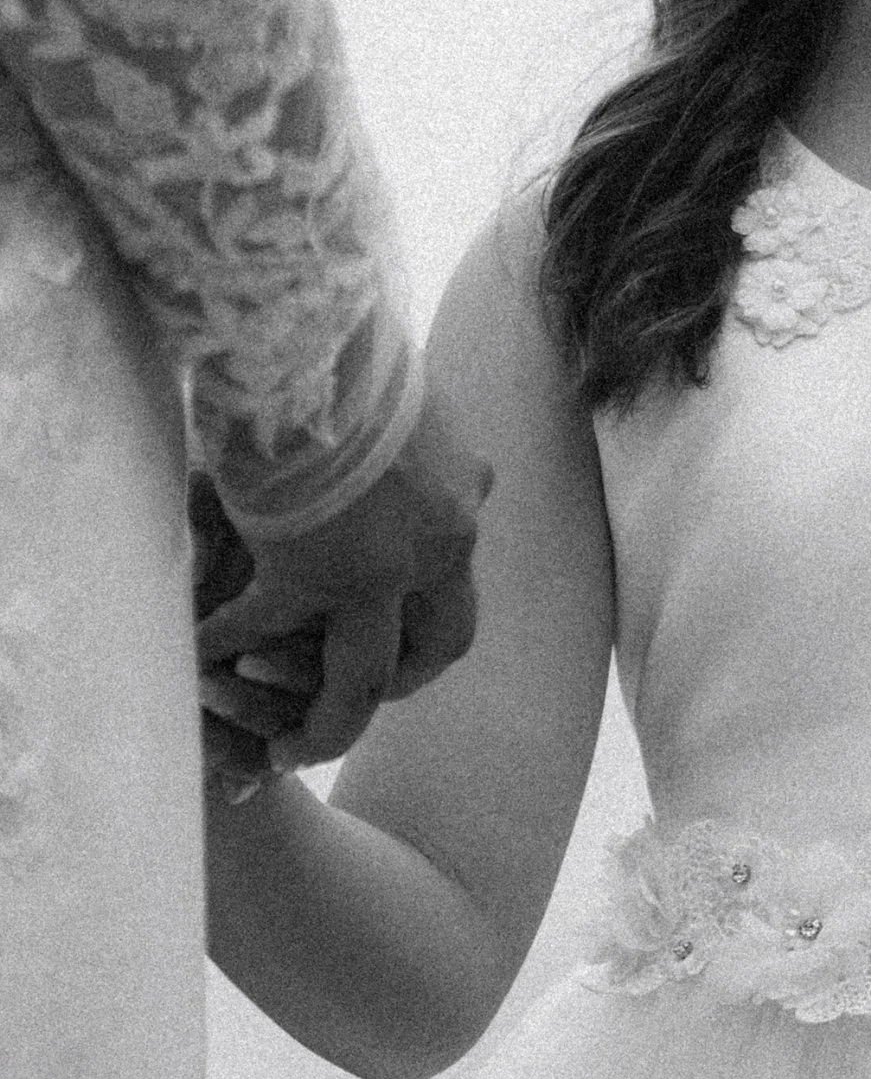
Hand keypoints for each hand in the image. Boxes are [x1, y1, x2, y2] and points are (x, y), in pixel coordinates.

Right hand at [195, 381, 492, 769]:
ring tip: (286, 746)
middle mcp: (443, 539)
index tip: (394, 633)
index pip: (458, 573)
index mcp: (466, 492)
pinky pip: (263, 632)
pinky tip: (196, 655)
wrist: (315, 332)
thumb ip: (424, 441)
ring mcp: (383, 565)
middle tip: (359, 702)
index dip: (426, 612)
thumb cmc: (351, 347)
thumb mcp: (413, 395)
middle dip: (403, 682)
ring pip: (366, 675)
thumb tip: (437, 447)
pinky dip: (228, 647)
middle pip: (445, 643)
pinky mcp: (313, 572)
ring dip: (328, 719)